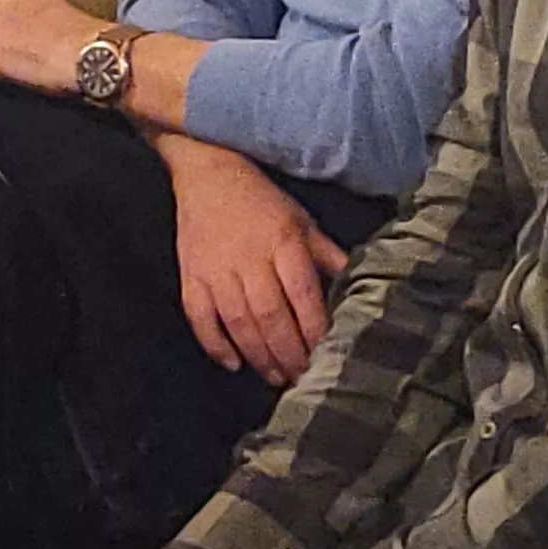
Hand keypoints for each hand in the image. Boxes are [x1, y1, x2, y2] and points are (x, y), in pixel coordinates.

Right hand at [163, 138, 346, 384]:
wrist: (207, 171)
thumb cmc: (260, 199)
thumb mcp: (301, 219)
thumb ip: (326, 254)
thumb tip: (356, 283)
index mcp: (282, 242)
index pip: (302, 294)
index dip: (314, 329)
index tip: (326, 354)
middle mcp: (249, 258)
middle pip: (271, 317)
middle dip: (289, 353)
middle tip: (302, 377)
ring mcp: (216, 270)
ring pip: (239, 324)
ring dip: (259, 356)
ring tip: (276, 377)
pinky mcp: (191, 277)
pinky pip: (200, 319)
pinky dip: (215, 345)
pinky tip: (233, 364)